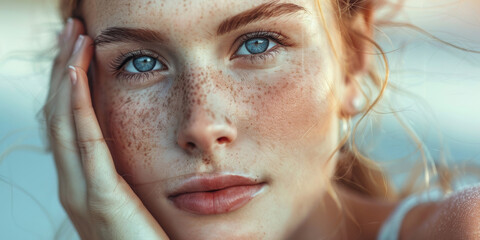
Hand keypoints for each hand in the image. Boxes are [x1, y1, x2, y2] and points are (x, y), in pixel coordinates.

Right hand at [44, 18, 168, 239]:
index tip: (78, 50)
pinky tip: (75, 74)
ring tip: (73, 38)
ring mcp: (80, 191)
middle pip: (59, 115)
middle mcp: (72, 185)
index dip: (68, 84)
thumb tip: (129, 153)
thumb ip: (123, 179)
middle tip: (71, 30)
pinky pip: (83, 141)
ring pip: (64, 120)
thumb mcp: (131, 204)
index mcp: (82, 185)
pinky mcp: (99, 197)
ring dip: (66, 74)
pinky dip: (76, 104)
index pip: (69, 124)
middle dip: (62, 68)